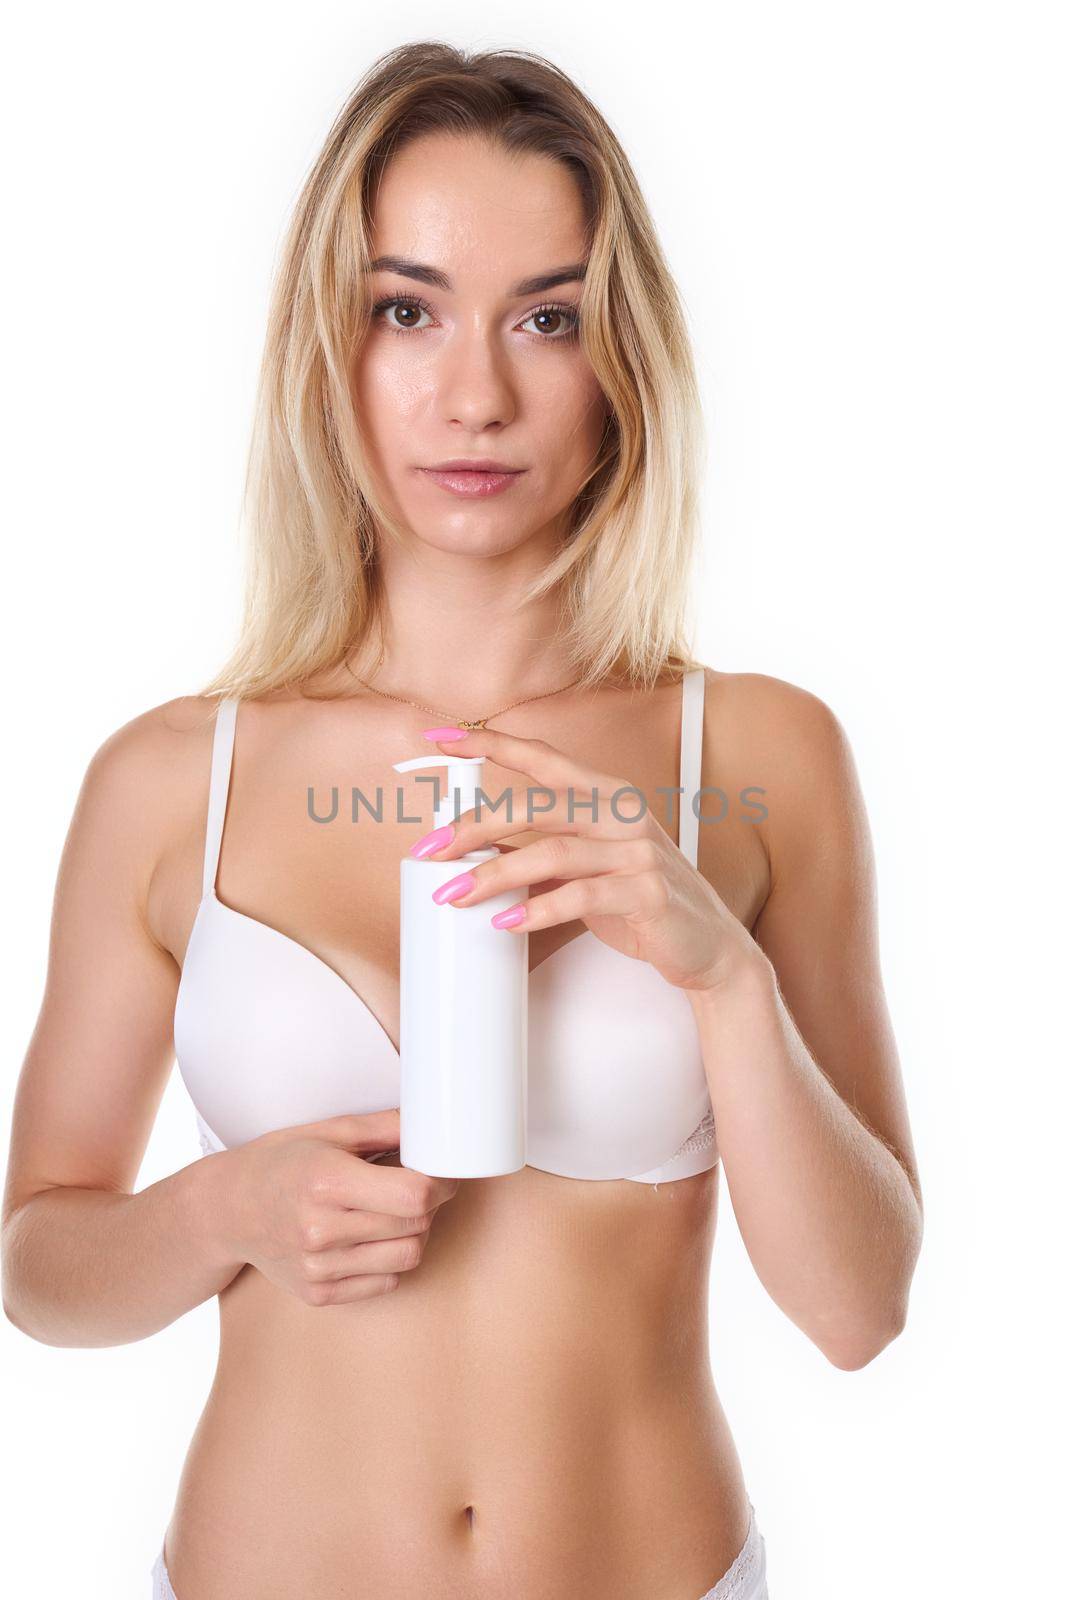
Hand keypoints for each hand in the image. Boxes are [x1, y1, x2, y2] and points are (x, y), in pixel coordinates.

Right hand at [215, 1109, 459, 1305]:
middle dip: (429, 1204)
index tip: (440, 1172)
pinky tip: (370, 1236)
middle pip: (416, 1225)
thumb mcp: (327, 1131)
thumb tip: (431, 1127)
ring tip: (391, 1211)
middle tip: (415, 1186)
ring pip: (408, 1257)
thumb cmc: (280, 1163)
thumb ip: (383, 1127)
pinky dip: (390, 1259)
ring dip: (413, 1233)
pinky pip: (386, 1282)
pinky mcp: (319, 1294)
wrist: (228, 1210)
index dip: (440, 1183)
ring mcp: (319, 1268)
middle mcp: (321, 1230)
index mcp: (326, 1182)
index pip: (414, 1195)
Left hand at [417, 726, 759, 993]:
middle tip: (430, 850)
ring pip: (552, 851)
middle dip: (475, 824)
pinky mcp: (647, 892)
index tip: (438, 738)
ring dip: (494, 875)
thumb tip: (472, 847)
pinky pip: (581, 897)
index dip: (489, 744)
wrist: (707, 947)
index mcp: (607, 794)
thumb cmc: (640, 901)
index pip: (541, 758)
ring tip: (455, 895)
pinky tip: (506, 923)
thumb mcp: (587, 866)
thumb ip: (539, 848)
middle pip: (537, 804)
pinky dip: (538, 910)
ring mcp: (638, 850)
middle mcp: (624, 812)